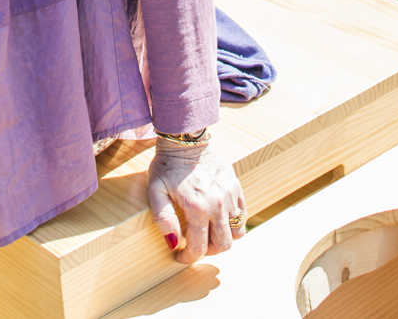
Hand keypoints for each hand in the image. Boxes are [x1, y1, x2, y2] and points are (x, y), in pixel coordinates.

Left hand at [146, 136, 245, 263]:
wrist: (186, 138)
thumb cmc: (167, 166)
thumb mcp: (155, 190)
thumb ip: (163, 218)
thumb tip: (172, 243)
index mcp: (197, 207)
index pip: (198, 247)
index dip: (188, 258)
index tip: (179, 256)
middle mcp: (217, 204)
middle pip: (222, 245)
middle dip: (208, 252)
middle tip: (194, 246)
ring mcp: (230, 196)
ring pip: (236, 233)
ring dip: (223, 239)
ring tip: (208, 234)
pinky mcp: (236, 187)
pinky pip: (242, 215)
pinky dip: (234, 223)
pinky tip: (219, 220)